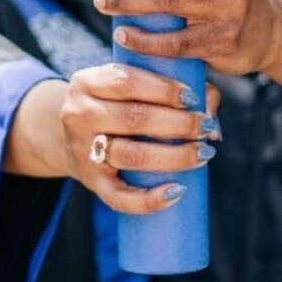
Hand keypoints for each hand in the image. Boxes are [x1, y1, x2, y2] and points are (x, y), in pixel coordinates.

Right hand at [60, 63, 219, 214]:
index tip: (192, 98)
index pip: (127, 81)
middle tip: (205, 127)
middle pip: (134, 118)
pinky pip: (119, 198)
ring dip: (175, 156)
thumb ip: (173, 88)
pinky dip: (150, 200)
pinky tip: (178, 192)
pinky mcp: (90, 182)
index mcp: (88, 82)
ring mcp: (82, 151)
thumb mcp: (129, 87)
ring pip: (132, 155)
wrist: (71, 138)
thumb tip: (210, 114)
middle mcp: (79, 115)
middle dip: (179, 124)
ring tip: (203, 154)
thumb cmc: (115, 106)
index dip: (164, 89)